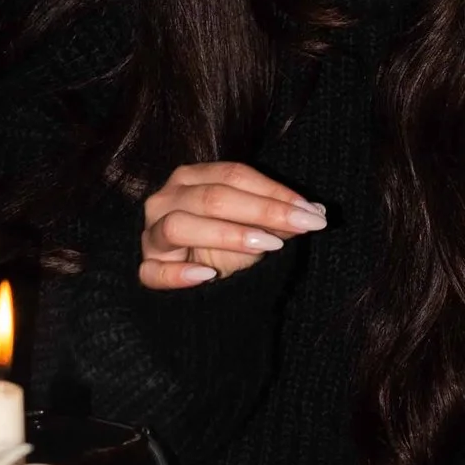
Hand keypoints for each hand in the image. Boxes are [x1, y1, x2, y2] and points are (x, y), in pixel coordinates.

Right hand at [139, 161, 326, 290]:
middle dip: (263, 211)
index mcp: (191, 179)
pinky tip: (207, 276)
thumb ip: (279, 221)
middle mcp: (166, 200)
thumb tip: (318, 212)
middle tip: (303, 225)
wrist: (198, 288)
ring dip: (227, 234)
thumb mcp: (255, 232)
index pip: (234, 176)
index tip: (312, 212)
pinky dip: (179, 273)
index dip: (275, 192)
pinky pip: (154, 271)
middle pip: (213, 198)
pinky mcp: (146, 269)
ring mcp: (152, 235)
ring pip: (180, 226)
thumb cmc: (224, 250)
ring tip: (267, 245)